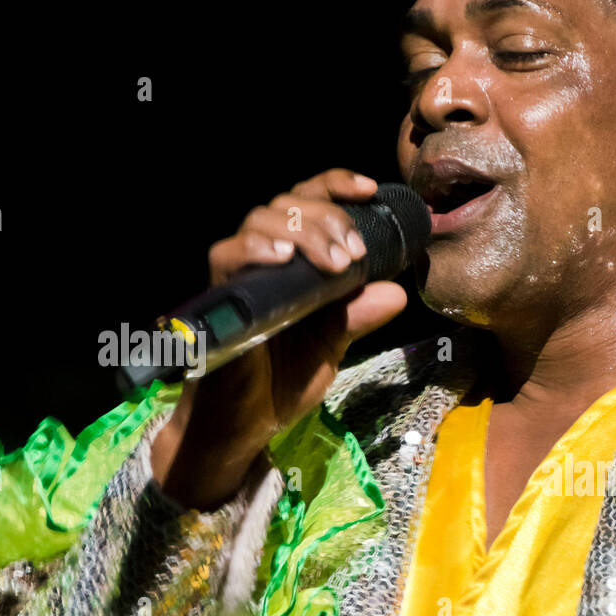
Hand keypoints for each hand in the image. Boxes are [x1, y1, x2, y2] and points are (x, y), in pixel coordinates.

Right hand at [151, 169, 408, 508]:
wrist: (242, 429)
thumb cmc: (279, 384)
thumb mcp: (331, 346)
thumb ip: (357, 317)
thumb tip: (399, 292)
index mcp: (292, 265)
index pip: (307, 204)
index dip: (336, 187)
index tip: (369, 191)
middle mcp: (263, 261)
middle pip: (288, 204)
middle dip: (328, 217)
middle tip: (354, 254)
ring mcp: (239, 277)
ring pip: (261, 221)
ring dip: (305, 231)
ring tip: (336, 263)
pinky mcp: (217, 299)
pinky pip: (226, 256)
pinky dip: (254, 248)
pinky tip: (282, 256)